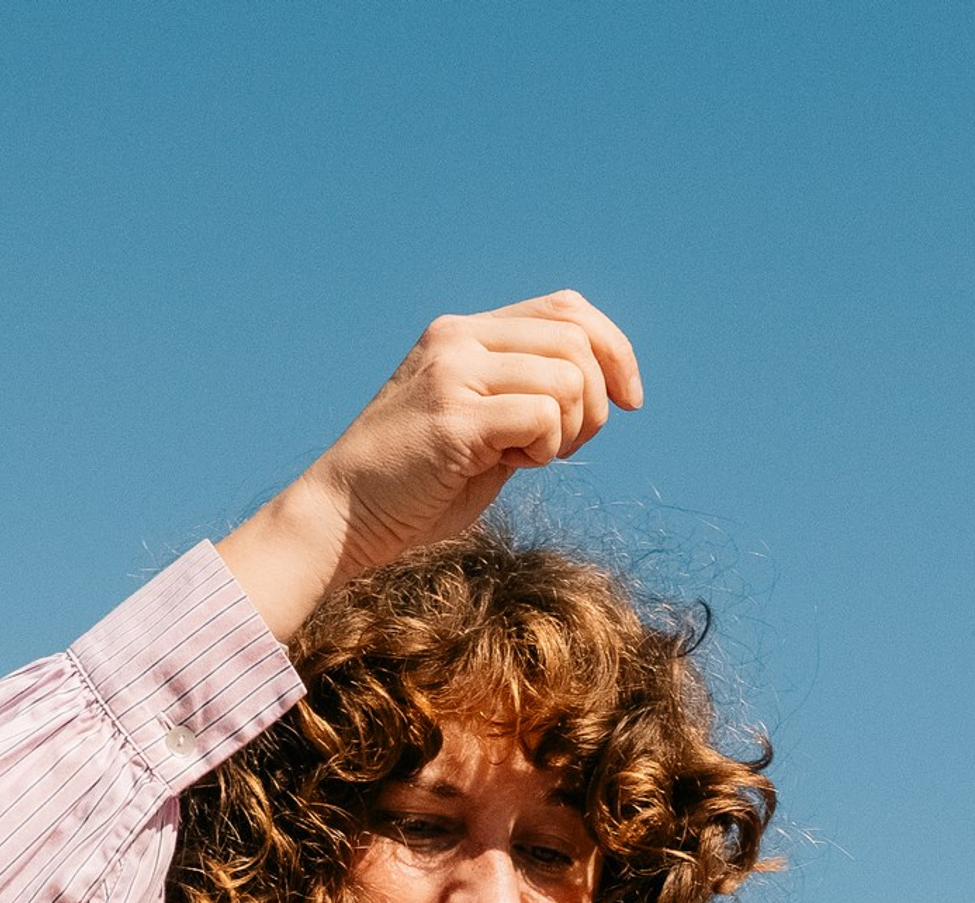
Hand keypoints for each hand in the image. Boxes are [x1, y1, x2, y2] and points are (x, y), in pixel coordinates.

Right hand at [217, 294, 641, 640]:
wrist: (343, 519)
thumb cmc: (414, 490)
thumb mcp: (481, 430)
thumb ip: (525, 400)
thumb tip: (598, 393)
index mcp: (464, 333)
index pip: (566, 310)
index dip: (614, 349)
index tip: (632, 400)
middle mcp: (459, 339)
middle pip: (576, 340)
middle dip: (597, 401)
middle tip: (566, 448)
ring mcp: (454, 374)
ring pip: (567, 378)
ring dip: (569, 430)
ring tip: (527, 459)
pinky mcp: (454, 418)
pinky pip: (543, 415)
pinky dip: (546, 449)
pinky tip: (511, 467)